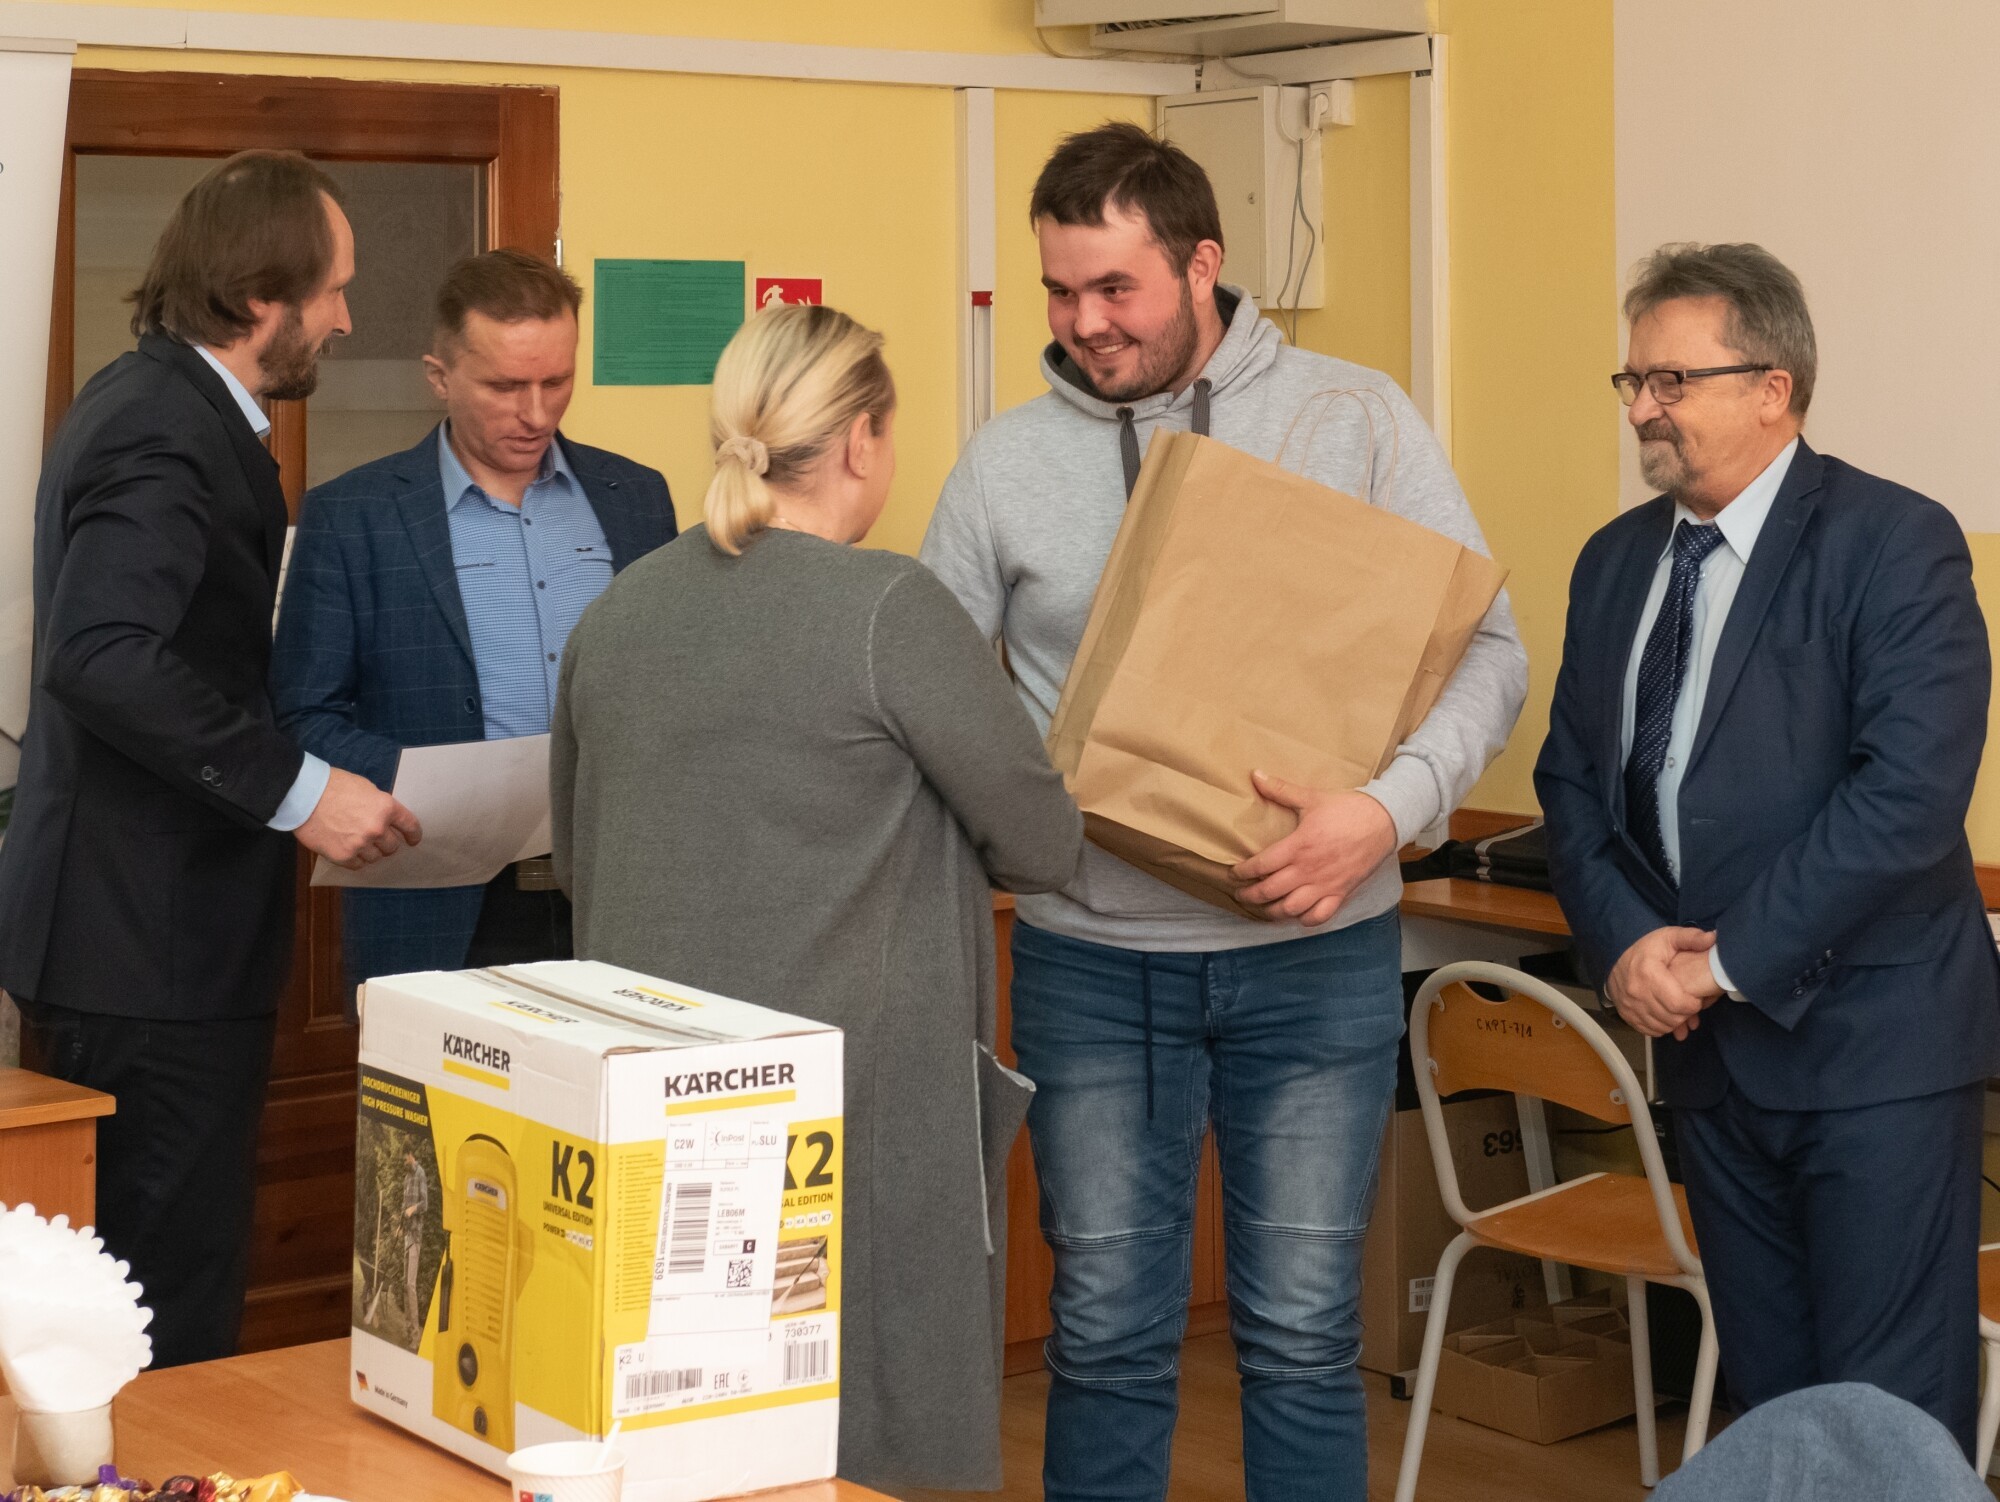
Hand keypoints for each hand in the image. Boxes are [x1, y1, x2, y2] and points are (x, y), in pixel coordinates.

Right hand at [294, 766, 422, 868]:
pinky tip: (347, 849)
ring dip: (370, 852)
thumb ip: (379, 806)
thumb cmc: (333, 786)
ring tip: (357, 842)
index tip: (412, 840)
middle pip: (392, 846)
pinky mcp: (343, 856)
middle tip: (377, 839)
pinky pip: (357, 865)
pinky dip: (355, 859)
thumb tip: (387, 820)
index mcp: (386, 808)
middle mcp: (377, 828)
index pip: (409, 826)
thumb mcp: (365, 788)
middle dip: (387, 843)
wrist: (304, 795)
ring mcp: (360, 844)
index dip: (413, 834)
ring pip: (375, 857)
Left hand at [1230, 773, 1397, 926]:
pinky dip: (1305, 920)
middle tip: (1240, 894)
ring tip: (1262, 908)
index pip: (1260, 866)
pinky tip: (1296, 914)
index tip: (1233, 874)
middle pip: (1270, 891)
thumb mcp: (1311, 797)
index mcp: (1298, 846)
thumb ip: (1281, 789)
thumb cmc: (1348, 809)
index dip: (1242, 873)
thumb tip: (1255, 774)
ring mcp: (1325, 885)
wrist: (1384, 820)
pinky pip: (1319, 916)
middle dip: (1250, 896)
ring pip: (1291, 908)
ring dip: (1272, 911)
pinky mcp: (1341, 893)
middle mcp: (1308, 870)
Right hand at [1607, 927, 1716, 1040]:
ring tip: (1680, 1011)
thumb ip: (1691, 938)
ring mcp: (1630, 1006)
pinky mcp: (1626, 1015)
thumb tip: (1713, 938)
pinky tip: (1667, 1017)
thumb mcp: (1668, 937)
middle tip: (1690, 1005)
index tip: (1698, 998)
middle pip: (1672, 1017)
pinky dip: (1662, 1028)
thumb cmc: (1647, 949)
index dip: (1694, 1005)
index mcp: (1649, 973)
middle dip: (1687, 1014)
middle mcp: (1636, 992)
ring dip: (1676, 1022)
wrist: (1615, 958)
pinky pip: (1650, 1030)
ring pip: (1662, 1027)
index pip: (1678, 1003)